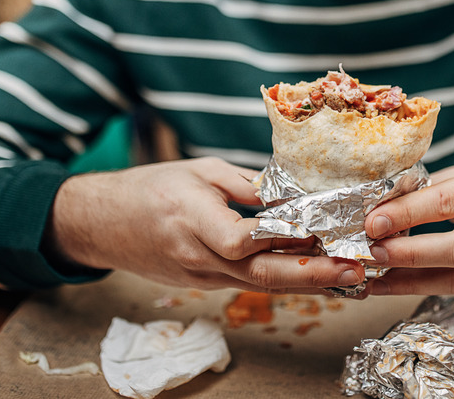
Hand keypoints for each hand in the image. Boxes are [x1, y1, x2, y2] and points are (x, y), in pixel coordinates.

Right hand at [45, 157, 364, 290]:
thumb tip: (290, 196)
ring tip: (347, 275)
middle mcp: (198, 257)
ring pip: (260, 283)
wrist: (102, 223)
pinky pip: (249, 283)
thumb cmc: (149, 188)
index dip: (276, 236)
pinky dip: (282, 279)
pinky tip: (313, 275)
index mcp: (191, 220)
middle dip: (310, 274)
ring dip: (305, 282)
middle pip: (259, 273)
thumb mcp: (198, 171)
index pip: (238, 240)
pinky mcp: (205, 283)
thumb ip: (245, 186)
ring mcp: (201, 276)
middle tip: (352, 269)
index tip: (312, 228)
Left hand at [363, 156, 453, 294]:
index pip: (448, 202)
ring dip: (412, 281)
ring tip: (378, 278)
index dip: (408, 214)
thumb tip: (385, 206)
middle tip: (373, 252)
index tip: (374, 221)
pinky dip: (427, 287)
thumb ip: (436, 187)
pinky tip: (400, 283)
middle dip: (408, 254)